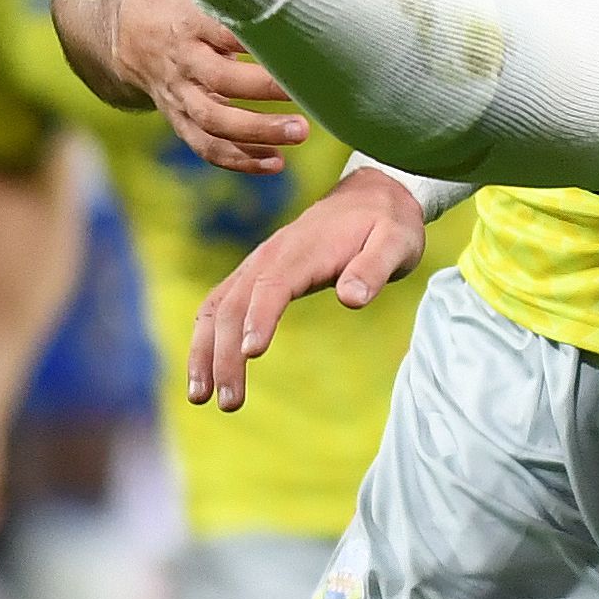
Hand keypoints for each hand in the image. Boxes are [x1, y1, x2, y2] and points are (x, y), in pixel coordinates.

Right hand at [88, 0, 308, 175]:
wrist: (121, 34)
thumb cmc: (173, 0)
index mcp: (186, 23)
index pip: (223, 32)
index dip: (255, 41)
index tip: (295, 44)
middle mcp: (181, 62)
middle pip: (220, 83)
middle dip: (264, 92)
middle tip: (305, 96)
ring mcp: (178, 95)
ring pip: (213, 123)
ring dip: (257, 133)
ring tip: (299, 133)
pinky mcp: (179, 118)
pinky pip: (205, 146)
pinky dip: (239, 160)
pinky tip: (275, 162)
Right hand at [184, 164, 429, 411]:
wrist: (374, 195)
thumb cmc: (387, 224)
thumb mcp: (397, 242)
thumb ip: (374, 268)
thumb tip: (352, 298)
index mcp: (304, 250)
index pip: (272, 284)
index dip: (259, 317)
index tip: (251, 353)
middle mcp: (271, 256)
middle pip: (234, 304)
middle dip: (224, 354)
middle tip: (231, 403)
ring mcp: (259, 264)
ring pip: (217, 306)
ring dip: (204, 350)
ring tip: (200, 397)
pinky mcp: (257, 274)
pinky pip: (220, 304)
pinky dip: (206, 337)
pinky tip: (204, 371)